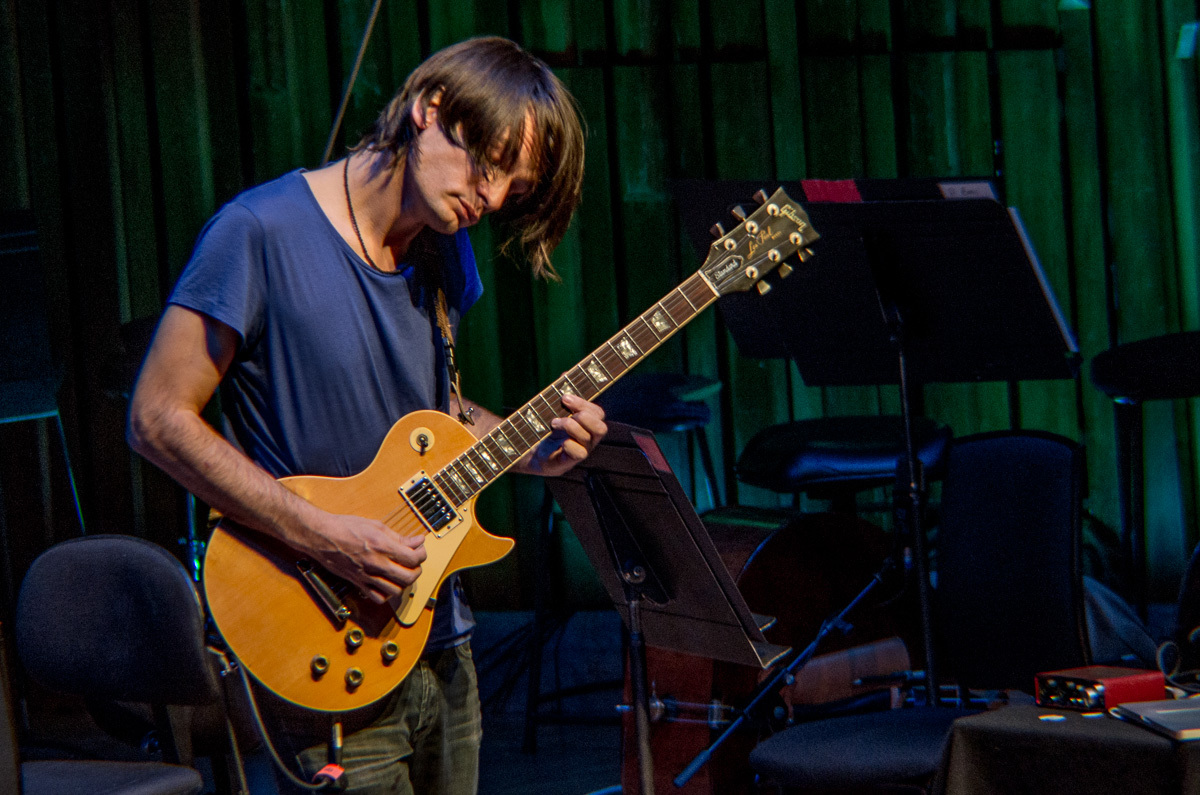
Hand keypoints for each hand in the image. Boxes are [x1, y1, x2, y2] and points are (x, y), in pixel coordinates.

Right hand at [306, 512, 426, 603]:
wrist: (322, 536)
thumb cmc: (346, 527)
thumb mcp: (376, 525)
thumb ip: (398, 537)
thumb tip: (416, 541)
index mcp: (382, 546)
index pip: (413, 558)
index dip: (422, 554)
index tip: (420, 549)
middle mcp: (376, 563)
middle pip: (408, 577)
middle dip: (416, 570)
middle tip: (414, 562)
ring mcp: (366, 576)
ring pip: (395, 590)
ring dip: (403, 583)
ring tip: (401, 573)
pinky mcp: (358, 583)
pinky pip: (377, 598)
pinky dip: (386, 594)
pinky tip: (386, 583)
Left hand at [525, 392, 607, 476]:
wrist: (531, 450)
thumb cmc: (546, 427)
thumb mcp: (553, 408)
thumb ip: (561, 390)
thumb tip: (566, 373)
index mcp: (588, 424)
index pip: (598, 413)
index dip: (584, 404)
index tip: (565, 397)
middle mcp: (589, 439)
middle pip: (601, 428)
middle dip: (583, 416)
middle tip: (564, 409)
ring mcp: (580, 451)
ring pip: (587, 438)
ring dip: (569, 426)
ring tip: (553, 423)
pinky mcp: (569, 461)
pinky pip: (579, 453)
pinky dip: (569, 444)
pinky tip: (559, 441)